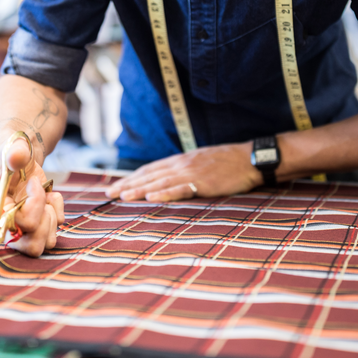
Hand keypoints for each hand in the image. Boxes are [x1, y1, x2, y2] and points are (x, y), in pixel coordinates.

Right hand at [0, 132, 65, 256]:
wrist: (21, 156)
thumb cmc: (13, 152)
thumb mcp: (13, 148)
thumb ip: (15, 152)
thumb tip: (17, 157)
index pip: (18, 224)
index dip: (33, 205)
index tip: (32, 182)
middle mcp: (5, 226)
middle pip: (32, 247)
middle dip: (45, 220)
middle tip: (43, 197)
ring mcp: (21, 230)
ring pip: (45, 243)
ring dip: (52, 217)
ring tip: (45, 196)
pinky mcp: (36, 227)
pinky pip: (55, 232)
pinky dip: (58, 211)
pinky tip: (49, 196)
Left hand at [104, 142, 261, 201]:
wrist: (249, 158)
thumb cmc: (227, 162)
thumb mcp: (200, 162)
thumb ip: (184, 169)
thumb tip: (167, 179)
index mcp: (180, 161)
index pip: (150, 170)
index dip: (131, 178)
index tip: (116, 187)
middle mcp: (181, 165)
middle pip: (149, 175)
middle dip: (128, 184)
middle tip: (108, 194)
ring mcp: (191, 173)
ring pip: (159, 182)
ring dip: (139, 190)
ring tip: (122, 197)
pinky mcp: (203, 183)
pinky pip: (180, 189)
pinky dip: (164, 193)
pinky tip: (151, 198)